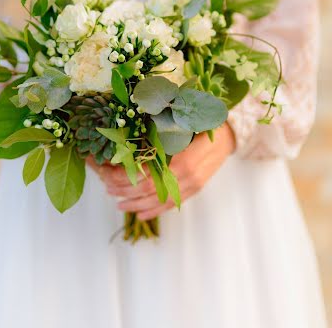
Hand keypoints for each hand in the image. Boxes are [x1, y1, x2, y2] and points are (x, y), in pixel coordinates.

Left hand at [89, 122, 235, 220]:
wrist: (229, 134)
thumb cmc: (204, 124)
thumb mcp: (184, 122)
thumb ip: (162, 130)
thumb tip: (132, 134)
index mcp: (183, 158)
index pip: (148, 174)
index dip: (126, 177)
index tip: (109, 173)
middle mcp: (188, 175)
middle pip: (151, 189)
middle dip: (126, 191)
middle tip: (107, 189)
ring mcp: (192, 184)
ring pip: (160, 201)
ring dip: (136, 204)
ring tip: (119, 204)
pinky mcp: (195, 189)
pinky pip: (173, 204)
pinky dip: (155, 211)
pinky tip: (140, 214)